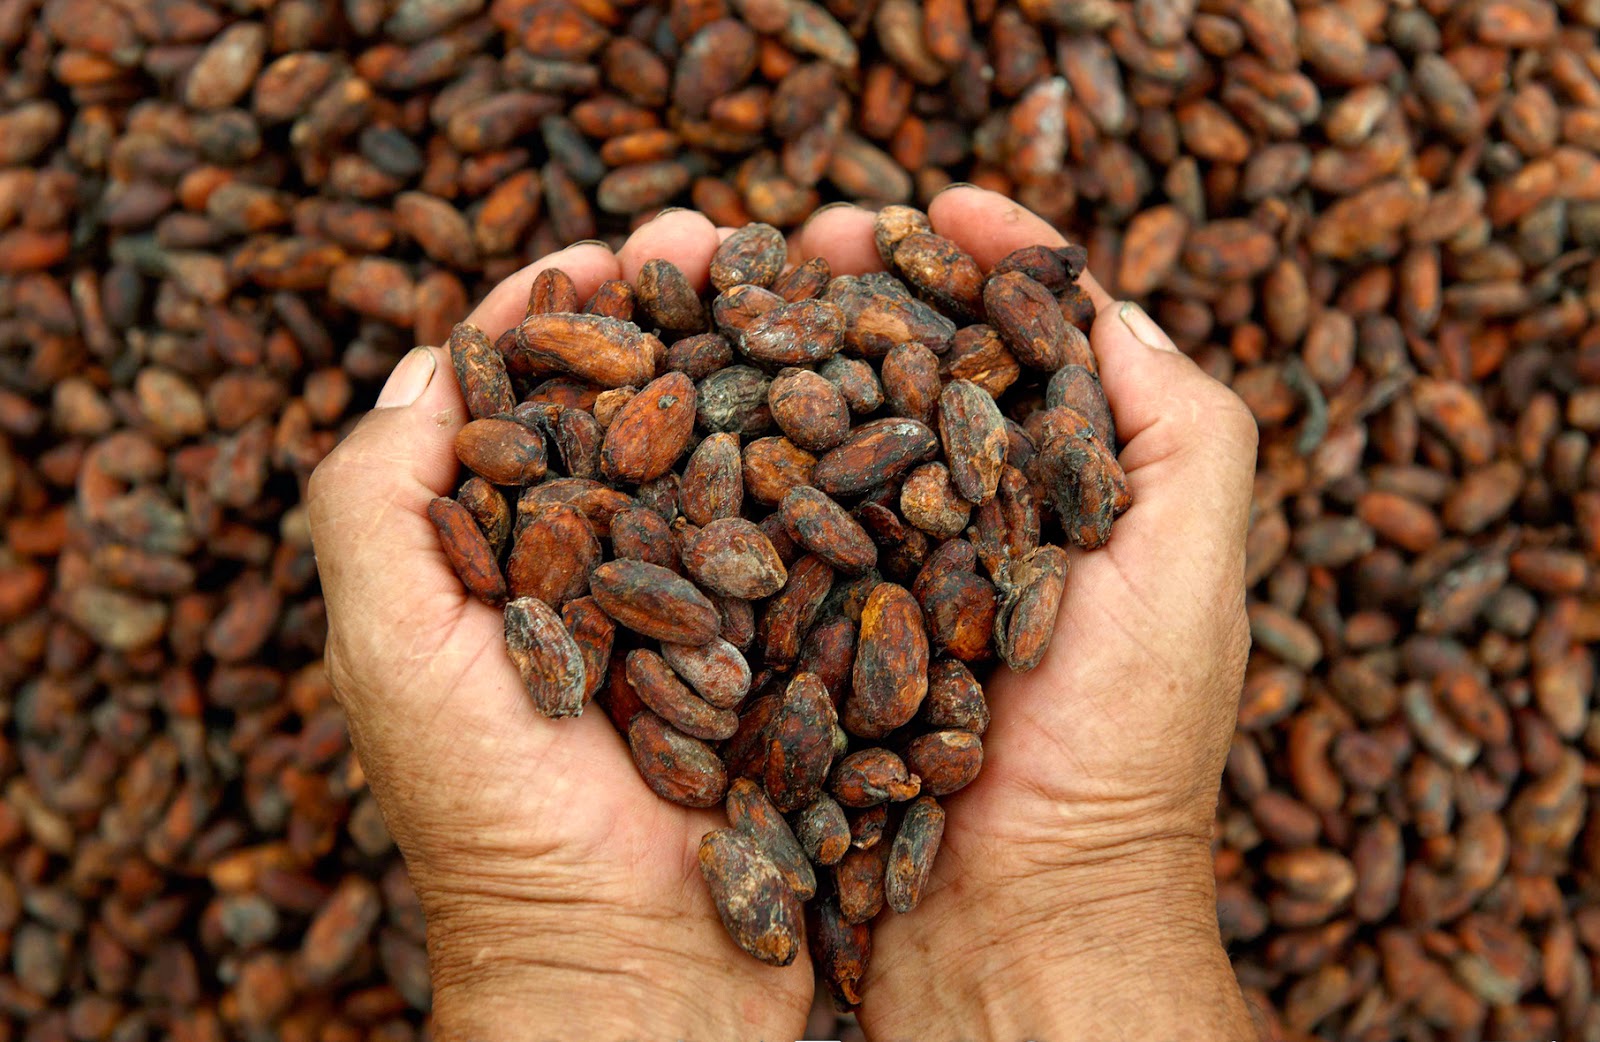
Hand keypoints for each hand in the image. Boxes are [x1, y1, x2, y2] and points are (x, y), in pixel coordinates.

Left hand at [306, 213, 813, 1041]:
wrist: (636, 970)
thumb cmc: (498, 819)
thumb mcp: (394, 652)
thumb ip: (374, 506)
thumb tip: (429, 362)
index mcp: (495, 562)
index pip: (516, 405)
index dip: (547, 321)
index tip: (594, 255)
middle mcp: (596, 572)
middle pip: (630, 409)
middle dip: (667, 317)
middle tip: (713, 238)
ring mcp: (692, 607)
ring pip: (723, 456)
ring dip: (756, 368)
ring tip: (798, 289)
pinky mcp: (776, 646)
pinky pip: (802, 535)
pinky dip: (830, 462)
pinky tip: (866, 398)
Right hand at [791, 187, 1258, 1038]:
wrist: (1015, 932)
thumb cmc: (1116, 761)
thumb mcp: (1189, 578)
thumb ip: (1182, 432)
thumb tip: (1099, 295)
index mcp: (1058, 502)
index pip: (1018, 348)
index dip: (980, 263)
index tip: (931, 203)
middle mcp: (962, 531)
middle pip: (908, 376)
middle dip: (858, 290)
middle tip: (798, 232)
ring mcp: (874, 585)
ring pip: (823, 443)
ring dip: (779, 359)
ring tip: (725, 292)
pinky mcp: (801, 641)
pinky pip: (759, 536)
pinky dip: (724, 466)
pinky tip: (686, 410)